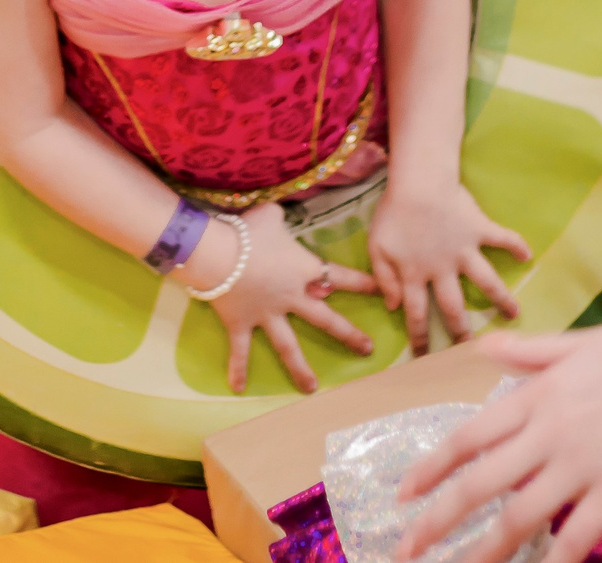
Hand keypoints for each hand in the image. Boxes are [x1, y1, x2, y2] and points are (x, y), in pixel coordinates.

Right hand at [186, 202, 378, 394]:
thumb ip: (281, 218)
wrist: (217, 252)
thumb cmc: (248, 231)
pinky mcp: (241, 324)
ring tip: (312, 388)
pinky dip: (238, 369)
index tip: (384, 292)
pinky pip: (241, 350)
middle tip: (367, 350)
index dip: (364, 284)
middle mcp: (292, 297)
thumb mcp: (271, 215)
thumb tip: (279, 213)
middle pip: (325, 319)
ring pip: (288, 346)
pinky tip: (239, 388)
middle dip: (348, 335)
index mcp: (304, 270)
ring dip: (300, 369)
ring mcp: (267, 314)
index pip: (342, 278)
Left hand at [368, 178, 529, 353]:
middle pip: (454, 307)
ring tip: (515, 314)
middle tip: (471, 350)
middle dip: (462, 331)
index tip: (423, 358)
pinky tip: (528, 255)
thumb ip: (383, 278)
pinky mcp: (479, 229)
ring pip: (487, 280)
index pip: (417, 314)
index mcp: (415, 274)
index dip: (420, 337)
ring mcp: (464, 250)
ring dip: (501, 298)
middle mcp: (443, 269)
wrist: (418, 182)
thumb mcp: (377, 247)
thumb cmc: (393, 213)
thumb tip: (394, 307)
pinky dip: (516, 244)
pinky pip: (502, 238)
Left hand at [393, 320, 601, 562]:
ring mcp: (582, 464)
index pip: (468, 437)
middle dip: (437, 520)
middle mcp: (549, 432)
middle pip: (479, 484)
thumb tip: (486, 347)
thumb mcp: (583, 340)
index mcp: (537, 394)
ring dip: (482, 551)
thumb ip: (531, 350)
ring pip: (518, 517)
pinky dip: (553, 562)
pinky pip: (577, 537)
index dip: (431, 469)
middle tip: (407, 548)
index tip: (404, 494)